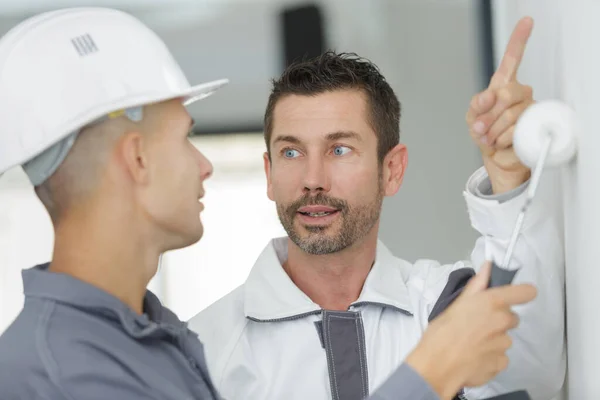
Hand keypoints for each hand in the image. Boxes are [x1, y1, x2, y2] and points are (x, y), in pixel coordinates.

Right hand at [405, 263, 536, 399]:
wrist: (438, 366)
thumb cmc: (441, 332)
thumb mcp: (456, 304)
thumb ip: (477, 285)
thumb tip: (488, 266)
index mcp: (492, 302)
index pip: (525, 292)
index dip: (521, 293)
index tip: (515, 295)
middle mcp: (502, 321)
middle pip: (511, 317)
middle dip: (498, 320)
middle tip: (476, 324)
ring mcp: (504, 344)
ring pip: (504, 338)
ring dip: (493, 340)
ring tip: (471, 343)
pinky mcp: (502, 363)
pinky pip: (500, 357)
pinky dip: (490, 357)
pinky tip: (474, 357)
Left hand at [466, 17, 534, 193]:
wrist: (495, 157)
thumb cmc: (485, 134)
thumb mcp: (473, 117)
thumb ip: (477, 104)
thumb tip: (488, 97)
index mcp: (503, 85)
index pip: (512, 59)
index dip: (519, 40)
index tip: (527, 22)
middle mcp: (520, 93)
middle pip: (506, 94)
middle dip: (488, 115)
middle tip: (481, 128)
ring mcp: (529, 109)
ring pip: (510, 115)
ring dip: (492, 131)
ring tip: (489, 138)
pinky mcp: (534, 126)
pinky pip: (515, 130)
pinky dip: (500, 140)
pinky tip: (499, 142)